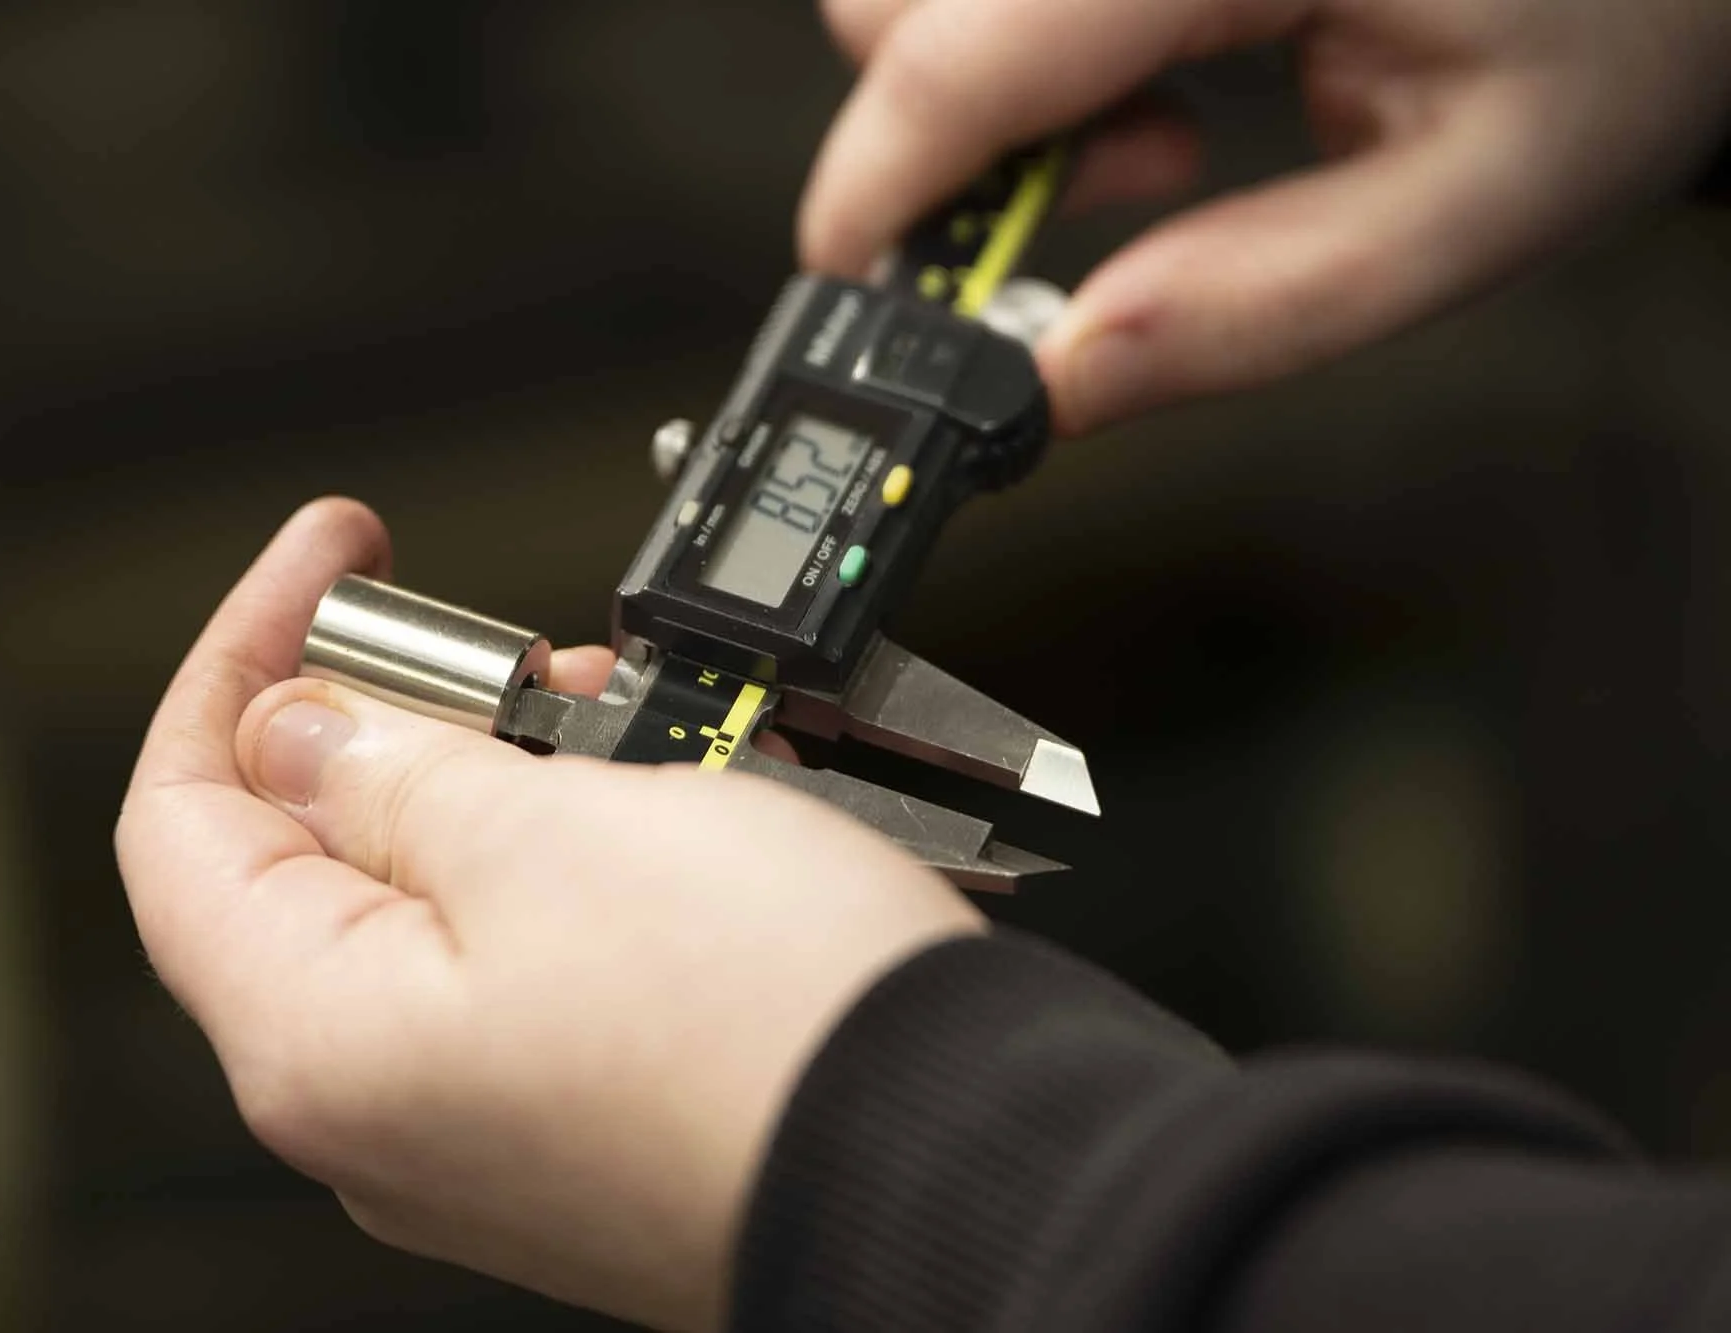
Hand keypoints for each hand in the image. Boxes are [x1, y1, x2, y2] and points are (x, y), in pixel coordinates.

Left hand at [114, 498, 983, 1330]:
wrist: (963, 1161)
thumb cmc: (771, 1033)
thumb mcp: (553, 832)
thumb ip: (393, 771)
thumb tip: (299, 729)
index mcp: (319, 1038)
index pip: (183, 818)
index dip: (240, 659)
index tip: (328, 560)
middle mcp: (384, 1102)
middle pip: (320, 856)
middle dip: (416, 715)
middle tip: (517, 645)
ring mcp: (487, 1118)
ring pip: (451, 894)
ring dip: (525, 777)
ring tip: (633, 718)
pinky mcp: (588, 1114)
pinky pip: (543, 952)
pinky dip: (591, 856)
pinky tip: (678, 804)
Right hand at [802, 0, 1730, 432]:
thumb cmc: (1621, 29)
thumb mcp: (1464, 212)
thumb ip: (1250, 308)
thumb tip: (1052, 382)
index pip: (975, 42)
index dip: (884, 180)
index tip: (864, 286)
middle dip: (950, 138)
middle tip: (1101, 201)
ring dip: (995, 85)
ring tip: (1157, 132)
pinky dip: (1035, 40)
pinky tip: (1159, 63)